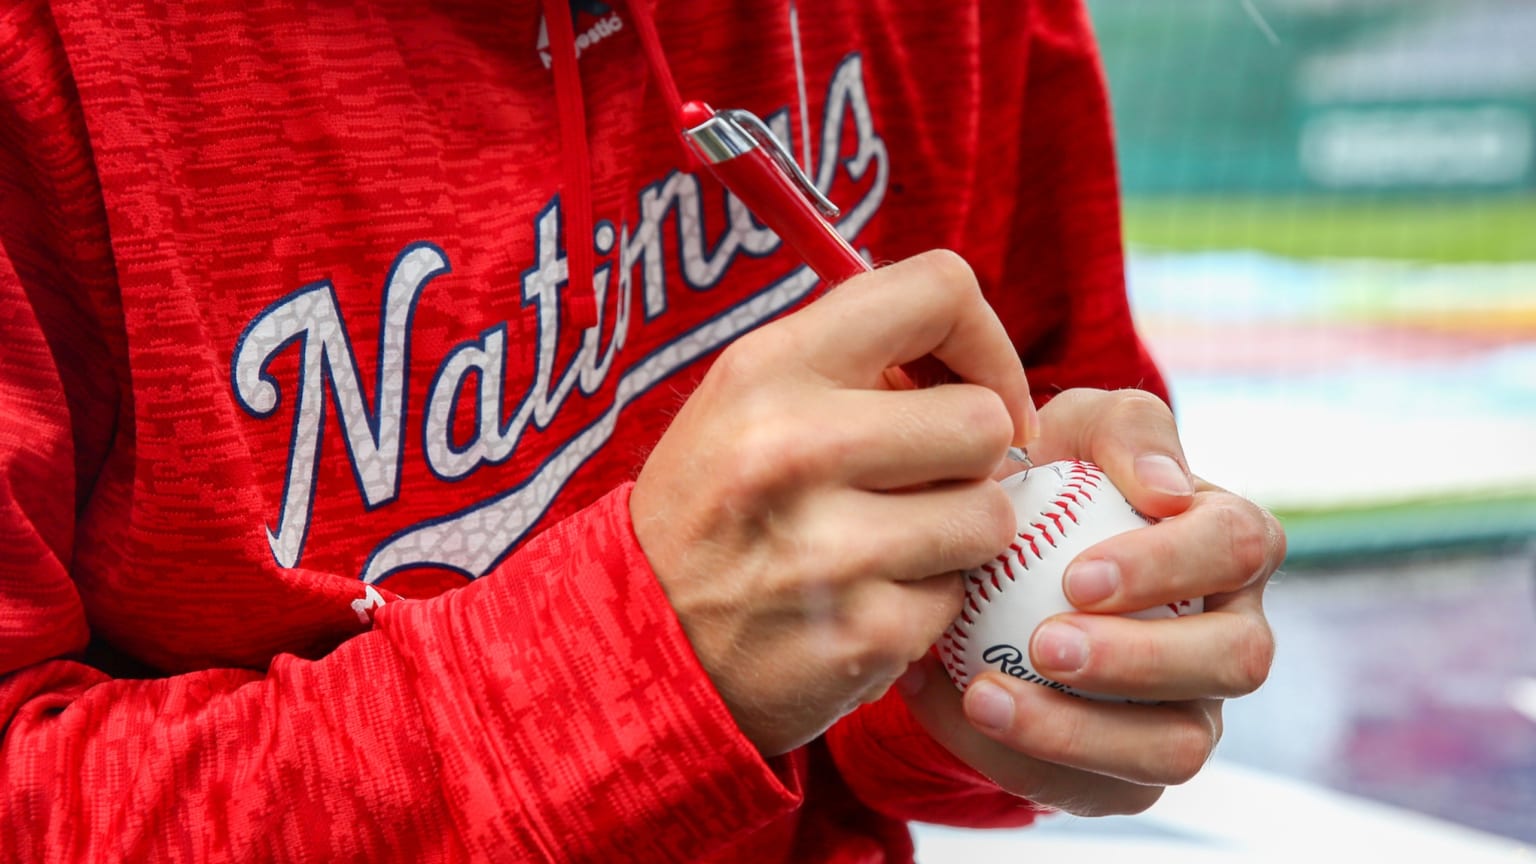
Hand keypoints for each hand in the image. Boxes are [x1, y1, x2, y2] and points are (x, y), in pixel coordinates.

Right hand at [631, 251, 1037, 755]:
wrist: (637, 640)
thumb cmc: (712, 504)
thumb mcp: (748, 399)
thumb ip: (852, 362)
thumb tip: (978, 366)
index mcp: (768, 368)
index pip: (939, 290)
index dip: (983, 340)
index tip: (973, 387)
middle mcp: (795, 449)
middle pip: (983, 421)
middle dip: (966, 456)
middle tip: (914, 481)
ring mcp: (830, 551)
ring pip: (990, 516)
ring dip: (954, 534)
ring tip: (884, 543)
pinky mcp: (864, 635)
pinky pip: (957, 599)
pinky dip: (923, 604)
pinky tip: (860, 602)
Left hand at [900, 387, 1283, 814]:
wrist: (999, 557)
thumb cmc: (1054, 477)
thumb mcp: (1078, 429)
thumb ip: (1125, 431)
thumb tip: (1165, 487)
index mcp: (1231, 542)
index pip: (1238, 546)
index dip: (1168, 566)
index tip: (1076, 575)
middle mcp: (1231, 631)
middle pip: (1236, 660)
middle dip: (1142, 659)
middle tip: (1043, 645)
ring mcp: (1193, 708)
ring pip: (1179, 747)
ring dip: (1083, 731)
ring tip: (987, 696)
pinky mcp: (1135, 770)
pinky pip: (1100, 788)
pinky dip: (1023, 760)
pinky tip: (957, 710)